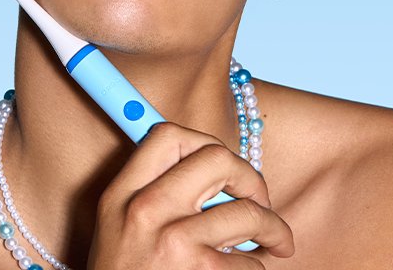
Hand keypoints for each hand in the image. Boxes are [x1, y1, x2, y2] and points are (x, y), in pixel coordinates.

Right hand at [87, 122, 293, 268]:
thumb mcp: (118, 227)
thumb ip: (151, 190)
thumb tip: (212, 165)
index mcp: (122, 193)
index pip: (168, 136)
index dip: (204, 142)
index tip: (222, 164)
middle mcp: (145, 209)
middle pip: (217, 159)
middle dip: (251, 179)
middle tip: (260, 199)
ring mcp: (174, 242)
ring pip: (249, 214)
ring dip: (272, 231)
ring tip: (275, 244)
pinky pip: (250, 262)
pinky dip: (254, 269)